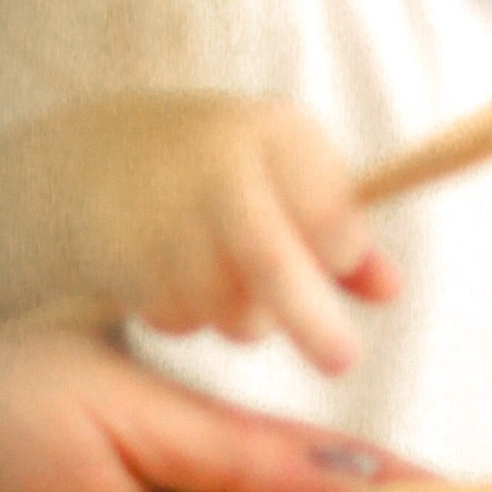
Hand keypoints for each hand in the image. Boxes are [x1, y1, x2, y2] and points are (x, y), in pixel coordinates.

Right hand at [34, 91, 396, 374]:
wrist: (99, 150)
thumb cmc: (224, 168)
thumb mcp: (287, 174)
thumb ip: (339, 229)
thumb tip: (391, 291)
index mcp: (274, 131)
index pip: (327, 208)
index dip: (342, 249)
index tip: (341, 265)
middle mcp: (215, 163)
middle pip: (270, 261)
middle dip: (311, 321)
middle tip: (341, 361)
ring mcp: (160, 206)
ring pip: (224, 303)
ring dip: (243, 317)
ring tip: (234, 288)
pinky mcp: (118, 249)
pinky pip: (174, 315)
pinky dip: (190, 318)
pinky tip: (182, 283)